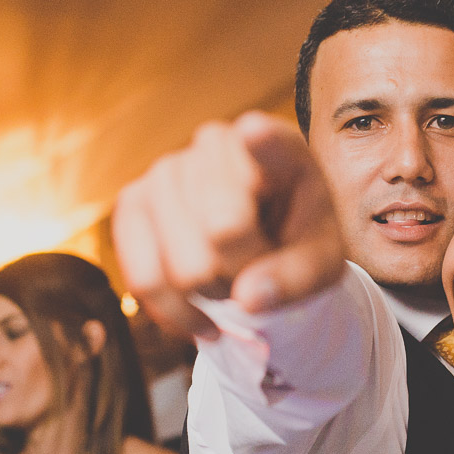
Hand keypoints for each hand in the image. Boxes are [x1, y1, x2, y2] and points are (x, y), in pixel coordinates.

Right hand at [112, 112, 344, 339]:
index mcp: (278, 146)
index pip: (264, 142)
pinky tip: (201, 320)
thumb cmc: (298, 245)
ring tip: (232, 281)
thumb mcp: (322, 264)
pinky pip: (143, 279)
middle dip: (245, 273)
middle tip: (259, 272)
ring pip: (183, 268)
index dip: (259, 140)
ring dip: (213, 295)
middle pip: (224, 233)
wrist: (262, 245)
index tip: (255, 133)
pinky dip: (174, 315)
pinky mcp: (131, 203)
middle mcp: (215, 143)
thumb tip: (248, 299)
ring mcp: (167, 169)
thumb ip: (297, 277)